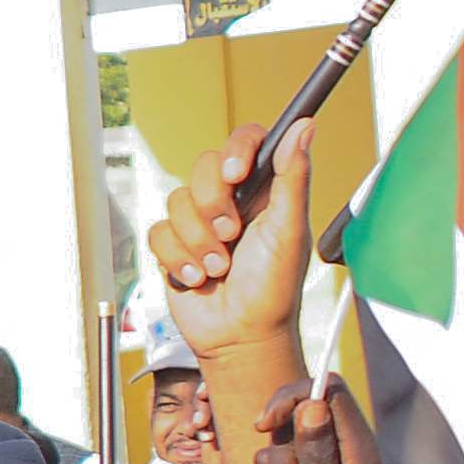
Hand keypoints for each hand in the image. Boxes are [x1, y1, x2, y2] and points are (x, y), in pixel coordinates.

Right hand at [146, 120, 312, 367]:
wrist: (240, 336)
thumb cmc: (273, 288)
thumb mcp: (289, 230)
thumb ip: (293, 176)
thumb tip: (305, 127)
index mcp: (265, 190)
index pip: (246, 142)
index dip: (235, 151)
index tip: (236, 175)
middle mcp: (231, 200)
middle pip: (203, 167)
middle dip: (212, 206)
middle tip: (232, 234)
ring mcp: (199, 223)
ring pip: (176, 202)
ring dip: (198, 241)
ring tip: (219, 266)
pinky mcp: (174, 247)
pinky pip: (158, 233)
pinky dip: (177, 259)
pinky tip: (197, 277)